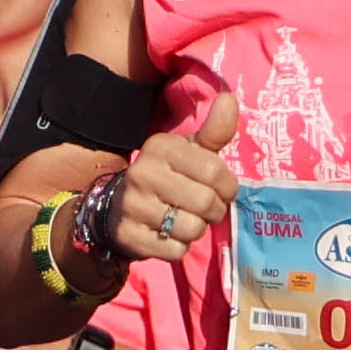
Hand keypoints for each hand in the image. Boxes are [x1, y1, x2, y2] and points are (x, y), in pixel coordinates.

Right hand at [113, 90, 242, 264]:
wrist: (120, 207)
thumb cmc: (169, 176)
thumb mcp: (191, 151)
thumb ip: (214, 130)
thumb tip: (230, 98)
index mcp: (160, 147)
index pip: (215, 171)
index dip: (227, 186)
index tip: (221, 189)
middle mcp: (142, 173)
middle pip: (206, 202)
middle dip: (214, 210)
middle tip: (206, 208)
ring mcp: (132, 205)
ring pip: (192, 229)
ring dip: (197, 229)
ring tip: (185, 219)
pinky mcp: (129, 236)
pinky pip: (175, 251)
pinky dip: (180, 247)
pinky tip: (168, 234)